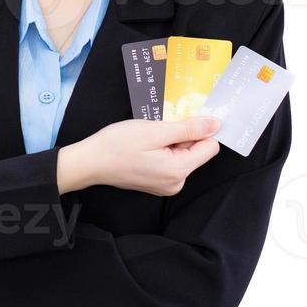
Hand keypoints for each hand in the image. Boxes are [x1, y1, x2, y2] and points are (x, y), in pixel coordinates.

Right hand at [62, 117, 222, 196]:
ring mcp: (166, 185)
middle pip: (196, 151)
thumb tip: (216, 124)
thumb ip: (189, 129)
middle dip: (181, 136)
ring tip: (148, 138)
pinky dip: (162, 149)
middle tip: (158, 129)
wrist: (90, 162)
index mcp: (179, 171)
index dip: (198, 130)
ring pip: (183, 154)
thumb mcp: (155, 131)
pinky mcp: (157, 182)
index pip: (210, 147)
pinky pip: (171, 161)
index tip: (179, 121)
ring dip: (170, 141)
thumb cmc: (117, 145)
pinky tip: (145, 146)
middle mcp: (176, 183)